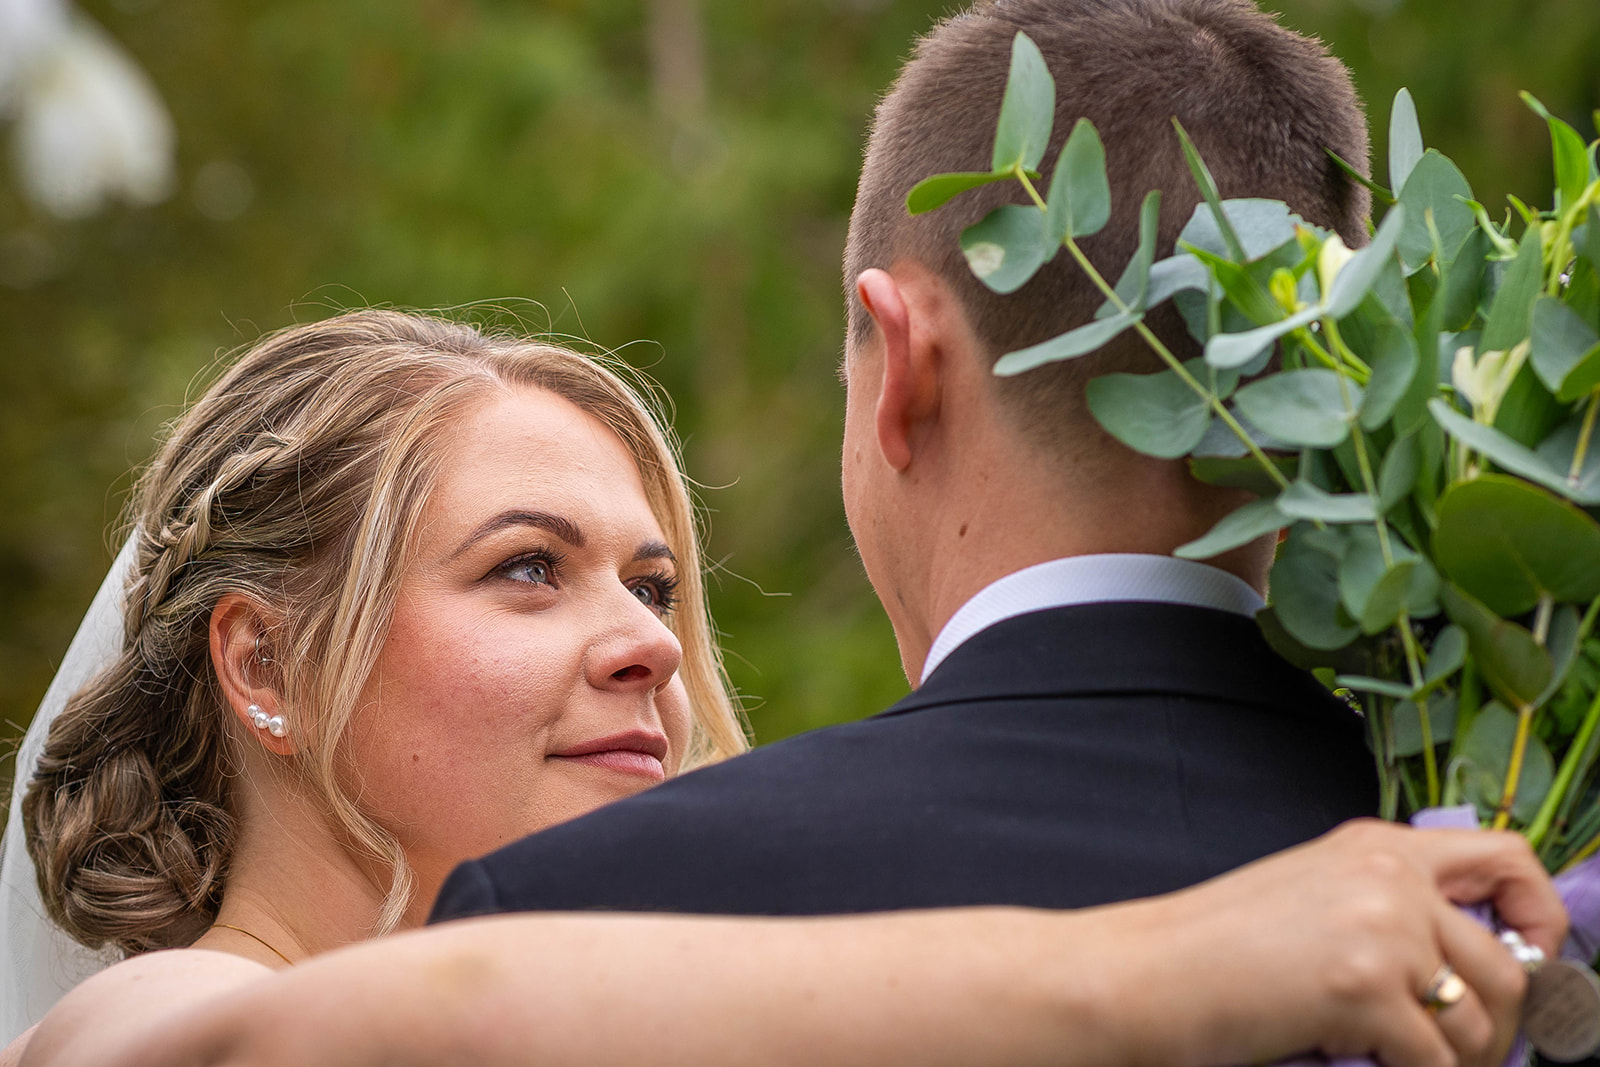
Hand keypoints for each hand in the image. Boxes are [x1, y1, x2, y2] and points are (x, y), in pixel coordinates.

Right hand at [1147, 819, 1566, 1066]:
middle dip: (1499, 1028)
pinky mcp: (1365, 988)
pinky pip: (1436, 1062)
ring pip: (1482, 1021)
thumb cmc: (1212, 950)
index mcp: (1376, 846)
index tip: (1528, 963)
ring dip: (1457, 1062)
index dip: (1538, 917)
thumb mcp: (1312, 898)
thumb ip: (1388, 910)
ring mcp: (1381, 929)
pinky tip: (1364, 1066)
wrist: (1144, 975)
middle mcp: (1388, 876)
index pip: (1507, 857)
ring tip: (1403, 1064)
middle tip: (1458, 1055)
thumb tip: (1469, 971)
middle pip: (1507, 965)